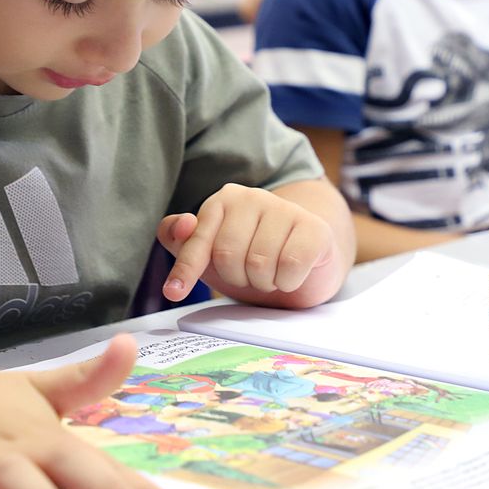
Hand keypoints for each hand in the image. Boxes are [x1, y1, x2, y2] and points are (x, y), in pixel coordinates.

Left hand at [157, 184, 337, 301]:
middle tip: (250, 273)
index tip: (173, 292)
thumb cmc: (252, 258)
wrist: (306, 264)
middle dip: (236, 277)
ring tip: (272, 272)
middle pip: (227, 256)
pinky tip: (292, 273)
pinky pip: (289, 266)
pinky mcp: (314, 228)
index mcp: (223, 201)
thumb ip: (182, 242)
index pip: (198, 240)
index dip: (186, 269)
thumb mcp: (211, 257)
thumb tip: (183, 225)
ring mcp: (286, 209)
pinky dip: (287, 281)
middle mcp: (253, 197)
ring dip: (263, 282)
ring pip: (259, 264)